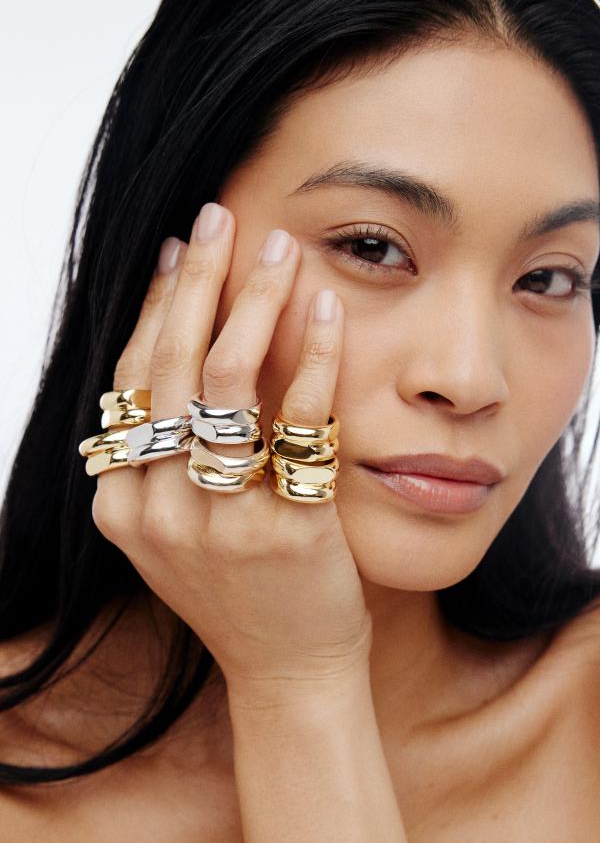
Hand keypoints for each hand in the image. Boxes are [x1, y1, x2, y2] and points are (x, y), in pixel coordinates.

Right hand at [91, 204, 371, 697]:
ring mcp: (216, 521)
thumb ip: (165, 457)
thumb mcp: (180, 527)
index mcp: (121, 504)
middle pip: (168, 365)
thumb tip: (176, 356)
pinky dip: (312, 355)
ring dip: (251, 302)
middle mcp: (156, 508)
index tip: (180, 252)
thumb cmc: (240, 591)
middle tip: (219, 217)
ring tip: (277, 247)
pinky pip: (296, 420)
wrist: (288, 671)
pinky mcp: (284, 528)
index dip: (155, 307)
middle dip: (196, 280)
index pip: (131, 379)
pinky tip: (327, 306)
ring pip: (223, 381)